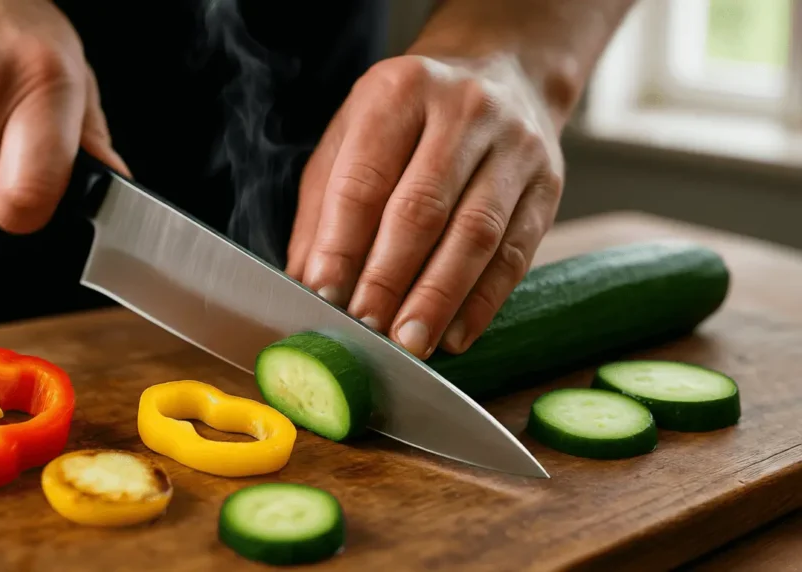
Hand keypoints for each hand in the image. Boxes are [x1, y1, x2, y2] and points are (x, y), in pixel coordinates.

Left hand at [285, 54, 563, 358]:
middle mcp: (463, 111)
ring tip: (409, 342)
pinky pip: (516, 254)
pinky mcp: (547, 185)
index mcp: (401, 92)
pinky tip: (454, 334)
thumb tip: (308, 282)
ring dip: (438, 298)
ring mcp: (514, 147)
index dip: (341, 244)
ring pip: (475, 234)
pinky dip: (482, 301)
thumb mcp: (351, 137)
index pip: (364, 180)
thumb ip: (325, 207)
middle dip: (389, 278)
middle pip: (421, 209)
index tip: (325, 294)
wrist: (502, 73)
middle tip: (366, 328)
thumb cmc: (409, 118)